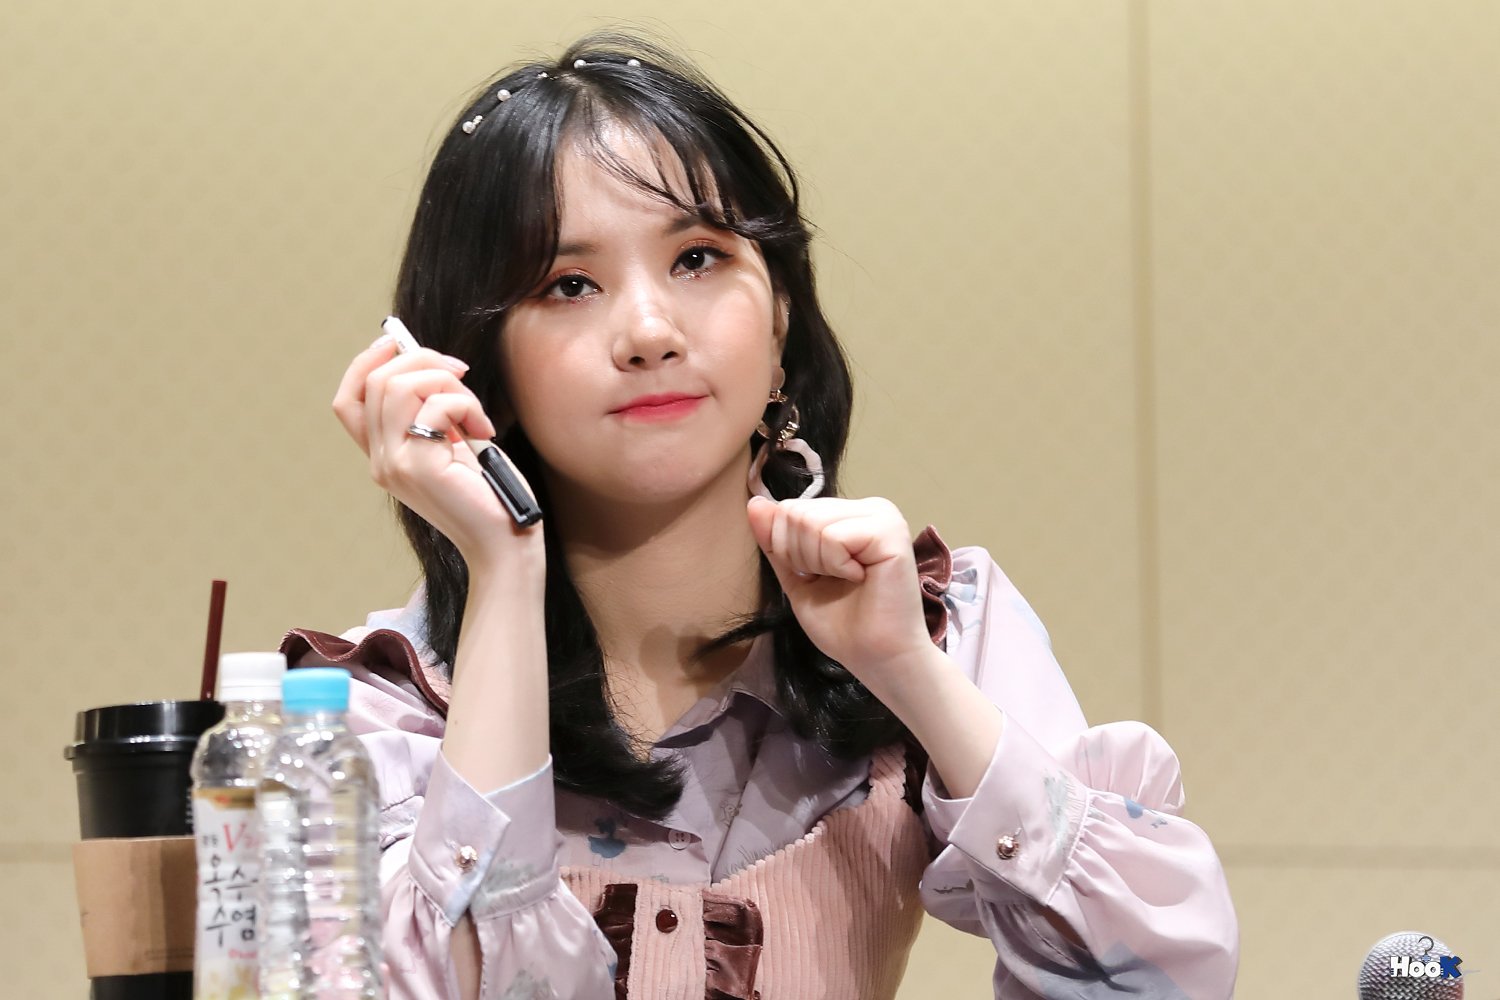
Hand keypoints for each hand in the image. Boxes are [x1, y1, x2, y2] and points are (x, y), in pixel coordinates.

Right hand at [331, 334, 542, 576]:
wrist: (505, 543)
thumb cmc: (487, 493)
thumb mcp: (452, 444)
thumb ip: (433, 411)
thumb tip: (430, 363)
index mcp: (383, 456)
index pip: (347, 401)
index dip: (366, 363)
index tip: (398, 343)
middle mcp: (380, 461)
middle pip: (376, 381)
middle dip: (423, 361)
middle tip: (462, 374)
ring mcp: (395, 465)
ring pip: (399, 386)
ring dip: (446, 382)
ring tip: (475, 411)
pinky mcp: (420, 467)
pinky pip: (436, 406)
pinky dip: (466, 405)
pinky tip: (485, 429)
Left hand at [746, 495, 931, 684]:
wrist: (877, 658)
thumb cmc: (843, 625)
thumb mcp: (796, 577)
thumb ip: (775, 540)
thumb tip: (754, 503)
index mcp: (849, 515)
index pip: (789, 509)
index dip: (787, 549)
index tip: (818, 577)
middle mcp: (868, 508)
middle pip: (796, 512)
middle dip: (801, 556)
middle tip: (835, 581)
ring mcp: (882, 516)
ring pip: (811, 522)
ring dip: (819, 563)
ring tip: (849, 580)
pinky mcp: (891, 531)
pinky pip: (834, 536)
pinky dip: (836, 565)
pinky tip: (860, 577)